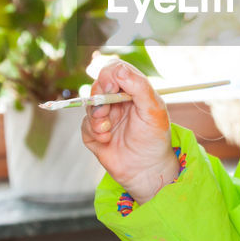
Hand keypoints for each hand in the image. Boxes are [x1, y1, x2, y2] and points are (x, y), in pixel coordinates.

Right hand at [80, 61, 176, 202]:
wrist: (146, 169)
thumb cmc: (155, 138)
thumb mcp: (153, 110)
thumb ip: (139, 87)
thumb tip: (119, 71)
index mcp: (133, 90)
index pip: (115, 70)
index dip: (109, 75)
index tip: (110, 88)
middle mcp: (117, 101)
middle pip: (98, 86)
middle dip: (100, 99)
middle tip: (106, 113)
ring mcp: (105, 116)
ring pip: (89, 106)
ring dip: (97, 118)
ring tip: (108, 130)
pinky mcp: (94, 133)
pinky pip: (85, 125)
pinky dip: (94, 132)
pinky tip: (107, 140)